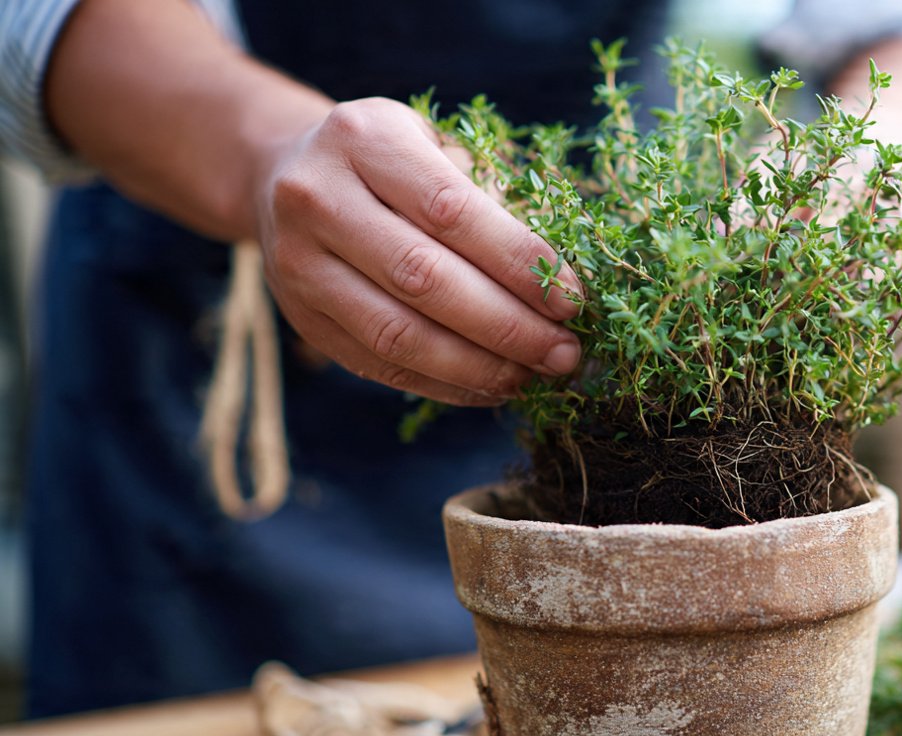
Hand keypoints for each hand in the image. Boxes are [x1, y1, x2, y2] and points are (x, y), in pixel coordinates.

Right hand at [253, 98, 583, 406]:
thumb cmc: (396, 162)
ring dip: (479, 366)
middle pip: (424, 278)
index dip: (518, 262)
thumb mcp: (440, 148)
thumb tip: (561, 285)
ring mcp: (298, 263)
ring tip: (535, 376)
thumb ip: (496, 201)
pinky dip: (446, 384)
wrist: (284, 173)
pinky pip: (380, 366)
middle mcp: (318, 197)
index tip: (573, 299)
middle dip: (508, 325)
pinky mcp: (302, 319)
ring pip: (398, 334)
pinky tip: (493, 387)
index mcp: (365, 139)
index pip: (452, 211)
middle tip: (565, 353)